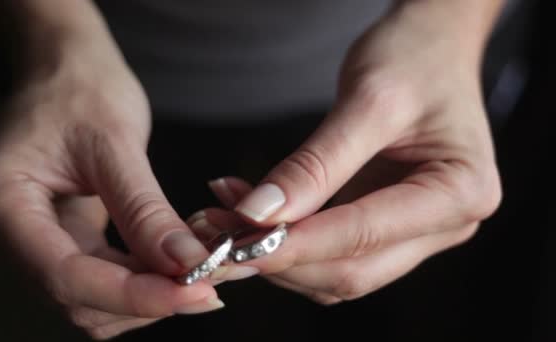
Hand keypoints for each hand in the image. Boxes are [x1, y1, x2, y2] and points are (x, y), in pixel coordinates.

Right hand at [0, 47, 221, 337]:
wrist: (69, 69)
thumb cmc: (80, 88)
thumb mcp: (114, 143)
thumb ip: (144, 210)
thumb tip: (184, 265)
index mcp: (2, 202)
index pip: (64, 275)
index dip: (132, 295)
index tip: (194, 292)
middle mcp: (10, 232)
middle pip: (76, 298)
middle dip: (145, 299)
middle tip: (207, 285)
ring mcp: (36, 240)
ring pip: (91, 300)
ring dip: (146, 297)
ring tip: (198, 275)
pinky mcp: (66, 239)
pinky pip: (103, 278)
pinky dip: (143, 280)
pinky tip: (177, 265)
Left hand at [192, 1, 501, 303]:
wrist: (430, 47)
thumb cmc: (414, 58)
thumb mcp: (368, 100)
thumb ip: (316, 164)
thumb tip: (260, 214)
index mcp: (460, 193)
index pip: (365, 234)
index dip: (297, 242)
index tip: (239, 240)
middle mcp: (445, 225)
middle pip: (352, 269)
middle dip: (280, 257)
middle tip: (218, 234)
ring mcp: (415, 231)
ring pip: (337, 271)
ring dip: (276, 253)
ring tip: (223, 218)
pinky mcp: (385, 226)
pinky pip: (331, 249)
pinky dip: (286, 240)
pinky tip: (247, 213)